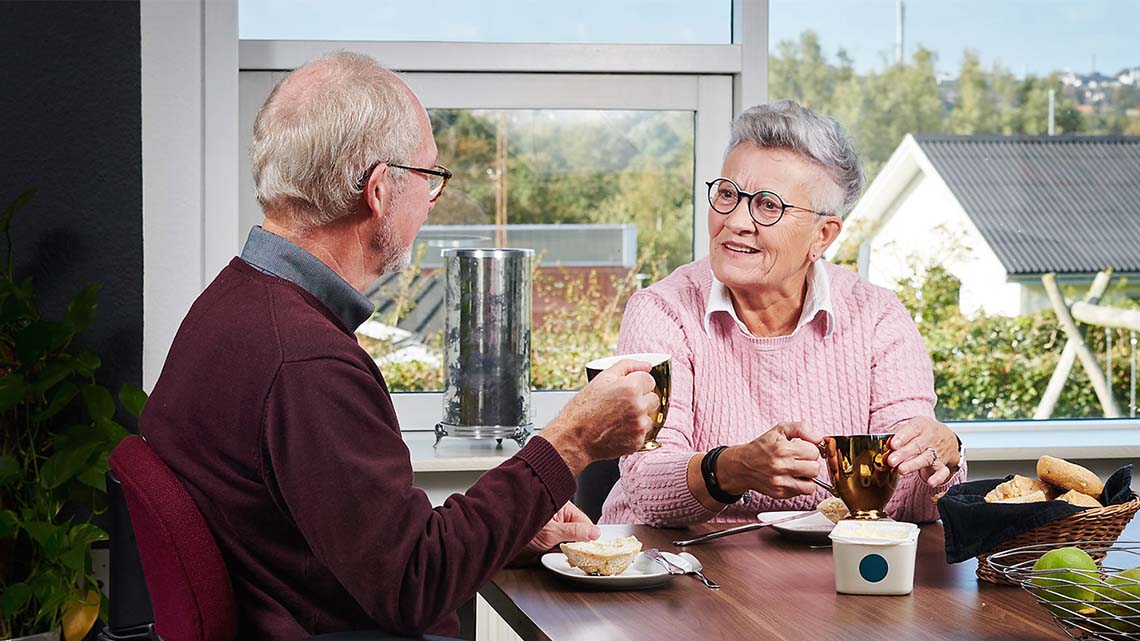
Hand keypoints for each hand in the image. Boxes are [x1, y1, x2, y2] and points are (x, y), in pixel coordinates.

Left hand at [510, 502, 599, 566]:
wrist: (496, 532)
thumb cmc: (519, 523)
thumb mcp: (551, 532)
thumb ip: (575, 532)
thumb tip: (594, 532)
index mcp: (562, 505)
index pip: (585, 522)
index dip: (588, 537)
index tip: (591, 549)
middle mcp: (557, 511)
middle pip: (577, 530)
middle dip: (576, 544)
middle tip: (572, 554)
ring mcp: (550, 522)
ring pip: (566, 537)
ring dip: (564, 548)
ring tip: (555, 550)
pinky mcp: (544, 531)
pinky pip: (556, 541)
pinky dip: (555, 548)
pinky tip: (550, 552)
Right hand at [540, 360, 658, 474]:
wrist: (574, 438)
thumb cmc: (583, 409)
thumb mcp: (602, 379)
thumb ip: (627, 366)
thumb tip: (647, 365)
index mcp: (631, 388)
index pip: (650, 380)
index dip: (636, 383)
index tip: (625, 390)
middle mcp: (638, 407)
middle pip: (653, 398)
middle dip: (641, 399)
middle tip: (621, 404)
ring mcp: (639, 426)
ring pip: (649, 415)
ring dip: (639, 416)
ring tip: (618, 418)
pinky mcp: (638, 441)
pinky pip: (644, 432)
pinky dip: (634, 430)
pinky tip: (618, 429)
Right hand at [716, 421, 823, 497]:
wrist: (742, 465)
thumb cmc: (762, 447)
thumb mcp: (780, 429)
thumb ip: (802, 428)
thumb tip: (818, 439)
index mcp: (783, 449)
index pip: (814, 452)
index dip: (810, 449)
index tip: (802, 449)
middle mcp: (781, 467)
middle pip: (815, 469)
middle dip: (810, 463)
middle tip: (801, 460)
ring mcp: (780, 483)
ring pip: (811, 485)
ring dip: (807, 477)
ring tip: (798, 471)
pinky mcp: (779, 494)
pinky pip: (801, 492)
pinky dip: (799, 485)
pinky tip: (790, 478)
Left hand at [885, 417, 960, 486]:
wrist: (947, 438)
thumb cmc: (922, 433)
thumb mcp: (910, 428)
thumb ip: (895, 437)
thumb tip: (885, 447)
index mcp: (921, 426)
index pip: (912, 430)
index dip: (902, 437)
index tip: (892, 445)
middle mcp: (931, 438)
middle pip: (917, 445)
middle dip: (903, 453)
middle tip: (891, 461)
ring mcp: (938, 452)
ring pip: (927, 458)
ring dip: (913, 465)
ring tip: (901, 470)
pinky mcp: (943, 465)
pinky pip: (943, 472)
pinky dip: (938, 478)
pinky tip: (930, 482)